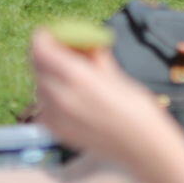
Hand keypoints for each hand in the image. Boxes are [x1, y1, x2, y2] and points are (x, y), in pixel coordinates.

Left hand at [32, 29, 182, 170]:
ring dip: (48, 76)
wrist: (146, 150)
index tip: (49, 32)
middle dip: (45, 55)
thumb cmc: (138, 110)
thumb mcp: (117, 76)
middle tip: (58, 50)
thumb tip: (84, 40)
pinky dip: (50, 98)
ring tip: (69, 75)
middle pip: (37, 66)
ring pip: (39, 87)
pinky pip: (43, 107)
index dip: (43, 37)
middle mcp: (61, 97)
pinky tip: (68, 98)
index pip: (41, 49)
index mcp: (78, 77)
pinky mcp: (58, 133)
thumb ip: (94, 57)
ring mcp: (57, 117)